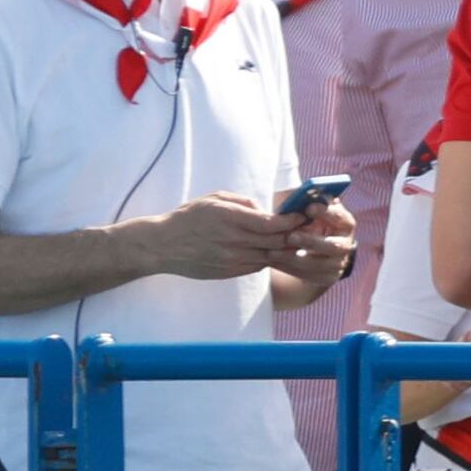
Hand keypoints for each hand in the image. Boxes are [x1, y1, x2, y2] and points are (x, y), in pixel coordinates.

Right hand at [136, 192, 314, 282]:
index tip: (302, 215)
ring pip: (269, 257)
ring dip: (284, 250)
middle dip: (294, 235)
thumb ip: (242, 202)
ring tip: (294, 241)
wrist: (163, 246)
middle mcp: (234, 241)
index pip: (272, 223)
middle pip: (276, 242)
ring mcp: (232, 260)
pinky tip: (271, 252)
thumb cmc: (189, 217)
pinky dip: (267, 259)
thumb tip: (264, 210)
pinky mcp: (229, 273)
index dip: (292, 221)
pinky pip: (257, 267)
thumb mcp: (214, 198)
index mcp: (230, 218)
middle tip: (306, 228)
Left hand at [276, 195, 358, 295]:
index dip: (326, 212)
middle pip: (333, 245)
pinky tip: (272, 261)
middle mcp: (346, 244)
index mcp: (345, 222)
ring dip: (294, 258)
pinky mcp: (326, 277)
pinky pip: (307, 276)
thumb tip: (296, 195)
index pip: (340, 217)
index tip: (308, 207)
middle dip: (310, 241)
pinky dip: (288, 268)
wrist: (314, 247)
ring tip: (272, 252)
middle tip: (290, 236)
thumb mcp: (308, 207)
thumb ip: (304, 200)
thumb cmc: (307, 219)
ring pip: (317, 265)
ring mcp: (337, 264)